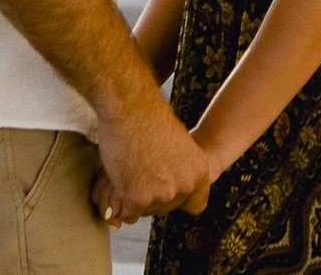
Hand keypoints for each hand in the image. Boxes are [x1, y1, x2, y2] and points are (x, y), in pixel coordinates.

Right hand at [88, 95, 212, 225]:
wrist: (131, 107)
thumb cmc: (149, 120)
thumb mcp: (178, 149)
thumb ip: (177, 173)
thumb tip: (166, 195)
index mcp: (201, 172)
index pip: (195, 206)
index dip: (179, 199)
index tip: (165, 187)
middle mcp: (186, 186)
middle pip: (165, 209)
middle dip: (151, 196)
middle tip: (140, 170)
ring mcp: (162, 194)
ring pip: (144, 211)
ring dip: (134, 197)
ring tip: (131, 166)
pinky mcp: (138, 199)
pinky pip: (126, 213)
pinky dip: (120, 200)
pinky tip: (121, 176)